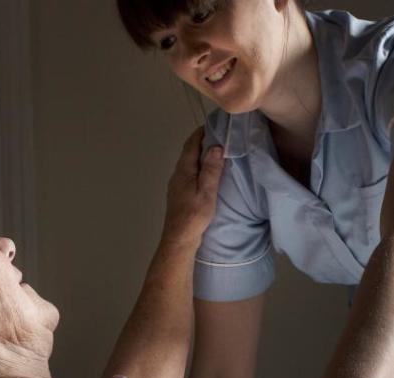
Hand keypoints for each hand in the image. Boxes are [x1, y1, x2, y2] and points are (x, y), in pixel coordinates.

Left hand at [162, 127, 223, 245]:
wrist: (179, 237)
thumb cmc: (194, 214)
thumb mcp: (207, 191)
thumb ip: (211, 169)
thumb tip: (216, 146)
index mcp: (184, 170)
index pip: (191, 144)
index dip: (201, 133)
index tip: (213, 124)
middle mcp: (177, 174)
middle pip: (188, 152)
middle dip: (200, 141)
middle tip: (217, 135)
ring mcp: (176, 184)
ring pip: (187, 163)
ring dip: (199, 154)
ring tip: (215, 151)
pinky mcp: (178, 193)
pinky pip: (188, 172)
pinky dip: (197, 166)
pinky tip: (206, 172)